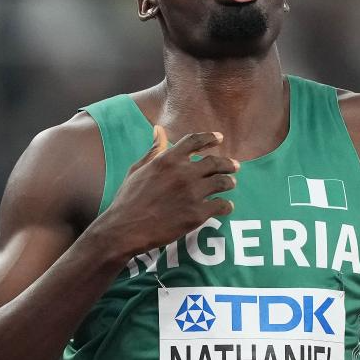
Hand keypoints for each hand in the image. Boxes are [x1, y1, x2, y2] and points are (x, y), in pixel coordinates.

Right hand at [93, 126, 237, 257]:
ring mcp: (192, 193)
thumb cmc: (128, 199)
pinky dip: (227, 206)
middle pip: (215, 162)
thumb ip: (154, 150)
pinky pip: (221, 206)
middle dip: (227, 163)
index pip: (195, 141)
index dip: (210, 138)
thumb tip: (159, 130)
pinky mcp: (197, 214)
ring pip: (222, 182)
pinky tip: (227, 207)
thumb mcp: (138, 169)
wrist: (125, 229)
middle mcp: (184, 173)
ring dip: (229, 182)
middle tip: (235, 166)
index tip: (220, 138)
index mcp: (168, 159)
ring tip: (231, 184)